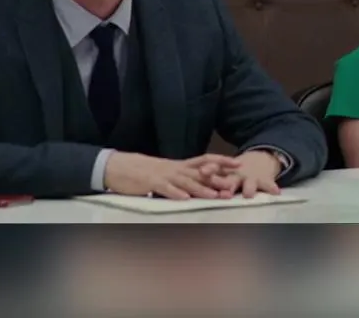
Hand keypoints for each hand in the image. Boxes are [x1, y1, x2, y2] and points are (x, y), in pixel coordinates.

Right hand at [104, 152, 242, 198]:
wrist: (120, 166)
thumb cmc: (145, 171)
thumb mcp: (168, 172)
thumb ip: (183, 176)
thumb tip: (201, 182)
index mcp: (180, 165)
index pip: (206, 159)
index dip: (222, 161)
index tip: (239, 163)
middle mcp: (176, 168)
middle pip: (200, 171)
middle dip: (217, 178)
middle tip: (233, 184)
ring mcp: (164, 175)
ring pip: (186, 181)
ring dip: (201, 189)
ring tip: (214, 196)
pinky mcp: (152, 183)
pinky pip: (166, 189)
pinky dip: (175, 194)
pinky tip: (185, 199)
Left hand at [204, 150, 282, 198]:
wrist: (261, 160)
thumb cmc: (236, 172)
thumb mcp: (224, 172)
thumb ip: (210, 179)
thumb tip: (188, 188)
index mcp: (225, 172)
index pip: (215, 169)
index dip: (209, 170)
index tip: (202, 172)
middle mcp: (237, 174)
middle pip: (231, 179)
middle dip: (227, 185)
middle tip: (224, 191)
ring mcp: (252, 177)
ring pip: (249, 184)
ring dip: (248, 188)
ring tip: (248, 194)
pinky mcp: (265, 180)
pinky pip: (269, 185)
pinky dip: (272, 188)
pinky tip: (275, 192)